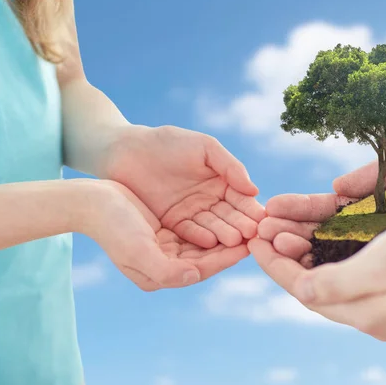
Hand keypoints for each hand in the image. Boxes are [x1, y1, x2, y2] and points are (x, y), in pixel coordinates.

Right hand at [82, 180, 249, 290]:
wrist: (91, 201)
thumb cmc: (112, 226)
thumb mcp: (138, 250)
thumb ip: (166, 270)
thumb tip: (193, 276)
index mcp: (160, 275)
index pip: (201, 269)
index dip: (226, 258)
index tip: (249, 245)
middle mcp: (165, 265)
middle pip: (206, 257)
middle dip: (230, 246)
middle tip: (256, 235)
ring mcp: (165, 248)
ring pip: (204, 243)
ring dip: (224, 233)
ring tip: (247, 223)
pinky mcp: (165, 231)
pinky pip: (196, 229)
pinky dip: (212, 222)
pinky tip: (228, 211)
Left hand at [101, 125, 265, 281]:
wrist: (124, 150)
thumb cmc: (166, 142)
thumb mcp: (204, 147)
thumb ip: (230, 166)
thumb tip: (254, 190)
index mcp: (222, 182)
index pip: (241, 199)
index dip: (250, 209)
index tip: (261, 218)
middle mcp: (209, 201)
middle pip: (229, 217)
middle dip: (241, 225)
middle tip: (252, 235)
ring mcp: (191, 214)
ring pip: (212, 227)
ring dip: (224, 235)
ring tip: (235, 241)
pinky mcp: (171, 225)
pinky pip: (189, 233)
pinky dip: (200, 238)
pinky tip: (210, 242)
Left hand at [250, 212, 385, 340]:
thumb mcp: (381, 267)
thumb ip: (336, 283)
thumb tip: (301, 289)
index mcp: (361, 312)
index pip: (302, 290)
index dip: (274, 264)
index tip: (253, 238)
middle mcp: (370, 313)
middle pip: (315, 284)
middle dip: (287, 255)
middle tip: (265, 226)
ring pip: (334, 277)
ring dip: (309, 252)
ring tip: (287, 227)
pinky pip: (355, 273)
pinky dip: (334, 254)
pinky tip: (327, 237)